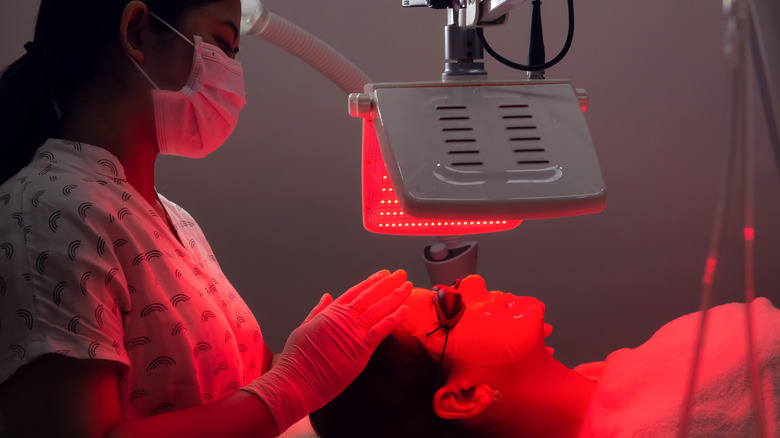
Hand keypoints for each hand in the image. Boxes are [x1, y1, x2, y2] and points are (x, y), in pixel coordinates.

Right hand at [241, 270, 411, 433]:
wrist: (296, 379)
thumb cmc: (297, 358)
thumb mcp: (304, 327)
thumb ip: (318, 311)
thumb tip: (326, 296)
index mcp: (331, 312)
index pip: (356, 292)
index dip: (371, 281)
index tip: (383, 274)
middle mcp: (344, 319)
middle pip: (371, 296)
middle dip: (388, 283)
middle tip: (401, 274)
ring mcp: (353, 333)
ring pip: (379, 309)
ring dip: (395, 296)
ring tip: (407, 285)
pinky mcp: (361, 349)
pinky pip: (382, 330)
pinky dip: (394, 319)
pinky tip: (405, 310)